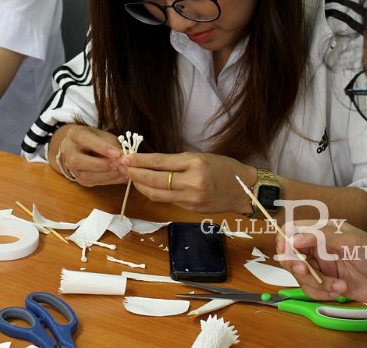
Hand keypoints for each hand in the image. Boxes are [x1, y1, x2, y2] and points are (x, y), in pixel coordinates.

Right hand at [54, 125, 124, 185]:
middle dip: (100, 164)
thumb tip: (125, 157)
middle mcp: (68, 151)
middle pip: (77, 161)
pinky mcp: (78, 179)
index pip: (83, 139)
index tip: (116, 153)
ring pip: (84, 175)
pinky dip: (108, 180)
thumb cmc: (96, 139)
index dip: (100, 147)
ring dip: (106, 175)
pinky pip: (92, 182)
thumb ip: (113, 145)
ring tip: (122, 171)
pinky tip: (120, 177)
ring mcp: (71, 167)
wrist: (84, 147)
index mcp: (74, 134)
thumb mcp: (104, 136)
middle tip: (118, 164)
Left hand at [119, 152, 255, 212]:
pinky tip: (146, 187)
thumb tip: (151, 162)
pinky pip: (166, 200)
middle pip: (154, 180)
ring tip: (130, 177)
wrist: (244, 190)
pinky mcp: (190, 209)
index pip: (160, 162)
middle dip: (134, 173)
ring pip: (156, 194)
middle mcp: (191, 182)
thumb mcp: (201, 157)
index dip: (140, 161)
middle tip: (122, 167)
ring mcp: (190, 198)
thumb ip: (177, 162)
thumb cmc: (225, 168)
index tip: (126, 157)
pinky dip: (154, 193)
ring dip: (140, 186)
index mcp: (195, 163)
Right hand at [275, 221, 366, 304]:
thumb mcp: (351, 242)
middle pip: (290, 255)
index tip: (286, 251)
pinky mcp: (326, 284)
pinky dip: (323, 293)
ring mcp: (321, 267)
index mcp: (322, 231)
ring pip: (300, 276)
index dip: (284, 239)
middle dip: (296, 266)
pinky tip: (341, 291)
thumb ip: (321, 238)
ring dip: (316, 284)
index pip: (293, 230)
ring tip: (339, 286)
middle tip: (306, 272)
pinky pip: (311, 290)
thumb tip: (293, 239)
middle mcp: (318, 247)